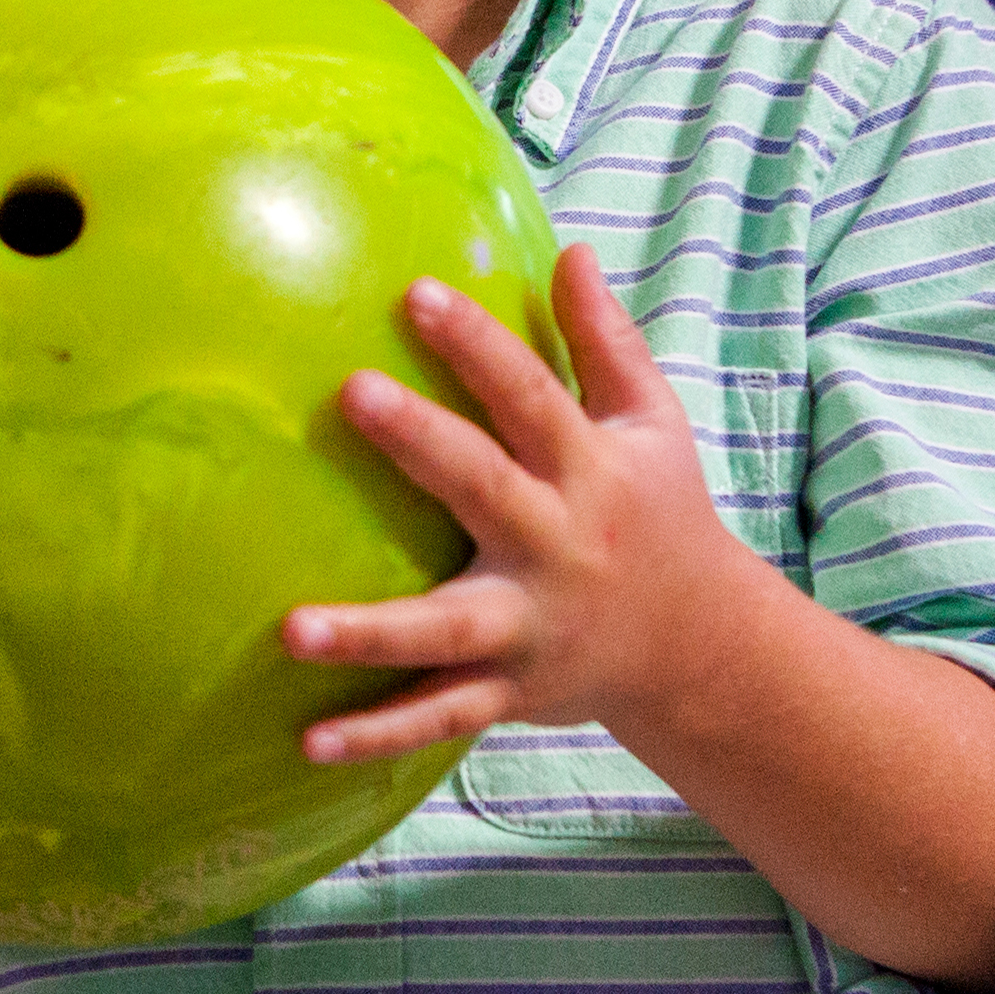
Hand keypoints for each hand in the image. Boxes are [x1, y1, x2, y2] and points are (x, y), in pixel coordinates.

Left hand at [284, 255, 741, 760]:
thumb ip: (607, 341)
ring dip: (370, 633)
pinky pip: (437, 715)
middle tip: (350, 393)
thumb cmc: (660, 512)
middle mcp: (556, 543)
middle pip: (484, 486)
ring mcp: (528, 625)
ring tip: (290, 630)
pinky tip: (307, 743)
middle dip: (422, 443)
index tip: (415, 292)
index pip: (530, 391)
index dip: (477, 342)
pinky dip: (377, 733)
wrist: (704, 649)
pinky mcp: (507, 689)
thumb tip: (576, 250)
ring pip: (444, 632)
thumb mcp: (652, 423)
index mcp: (587, 467)